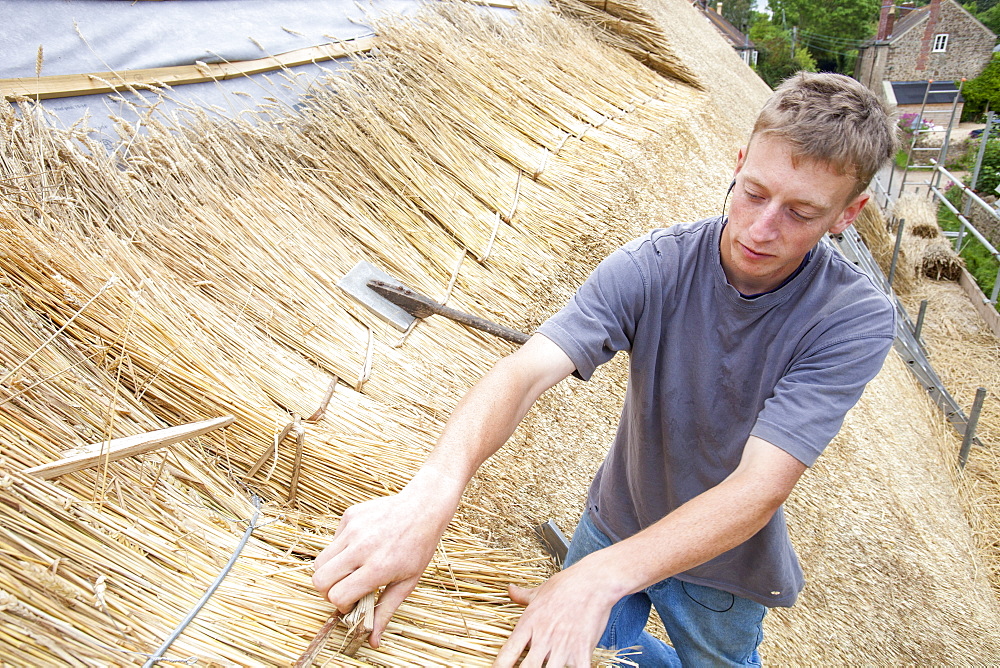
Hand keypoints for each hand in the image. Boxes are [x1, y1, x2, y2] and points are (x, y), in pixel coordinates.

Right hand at [311, 480, 456, 647]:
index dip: (342, 605)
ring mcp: (353, 529)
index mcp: (377, 568)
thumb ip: (385, 611)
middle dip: (328, 591)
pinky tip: (360, 547)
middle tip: (346, 588)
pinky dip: (340, 550)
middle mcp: (361, 547)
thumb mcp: (407, 583)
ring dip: (330, 572)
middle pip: (319, 580)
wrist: (423, 508)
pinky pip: (332, 542)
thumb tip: (373, 641)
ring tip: (350, 571)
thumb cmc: (418, 548)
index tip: (355, 601)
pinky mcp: (349, 516)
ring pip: (320, 562)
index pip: (338, 596)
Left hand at [494, 557, 620, 666]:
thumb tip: (509, 589)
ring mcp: (562, 646)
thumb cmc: (567, 584)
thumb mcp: (540, 590)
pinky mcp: (582, 650)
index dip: (499, 666)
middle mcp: (543, 638)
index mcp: (529, 624)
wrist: (594, 581)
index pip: (508, 653)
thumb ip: (523, 595)